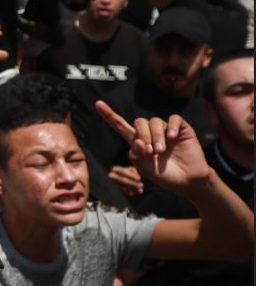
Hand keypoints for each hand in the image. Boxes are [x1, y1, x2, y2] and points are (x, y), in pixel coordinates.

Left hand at [95, 102, 212, 194]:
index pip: (121, 126)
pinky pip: (174, 119)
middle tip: (150, 151)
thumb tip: (137, 140)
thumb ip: (137, 155)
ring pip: (155, 121)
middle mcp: (151, 133)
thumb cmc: (165, 175)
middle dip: (142, 135)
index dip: (109, 115)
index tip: (98, 104)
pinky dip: (172, 126)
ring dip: (156, 135)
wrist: (188, 181)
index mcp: (138, 142)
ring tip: (161, 150)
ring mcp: (166, 130)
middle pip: (139, 122)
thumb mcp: (145, 169)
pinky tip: (173, 137)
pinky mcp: (182, 129)